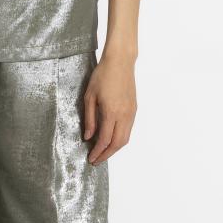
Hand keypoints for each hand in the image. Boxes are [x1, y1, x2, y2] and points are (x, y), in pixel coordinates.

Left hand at [82, 50, 136, 164]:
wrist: (120, 62)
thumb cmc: (102, 76)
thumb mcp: (89, 97)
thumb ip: (89, 119)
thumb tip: (88, 136)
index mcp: (111, 112)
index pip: (105, 140)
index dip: (97, 152)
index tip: (90, 158)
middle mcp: (124, 115)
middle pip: (117, 144)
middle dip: (107, 155)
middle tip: (96, 160)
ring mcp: (131, 113)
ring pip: (125, 138)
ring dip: (115, 149)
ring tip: (103, 152)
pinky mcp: (134, 109)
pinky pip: (128, 130)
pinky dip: (120, 139)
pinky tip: (111, 139)